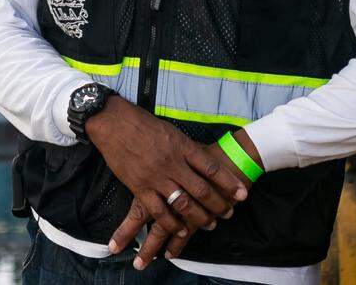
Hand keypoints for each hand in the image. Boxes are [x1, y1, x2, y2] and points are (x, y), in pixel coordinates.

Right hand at [84, 98, 248, 260]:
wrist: (113, 122)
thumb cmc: (142, 124)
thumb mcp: (171, 132)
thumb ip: (186, 148)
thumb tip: (204, 160)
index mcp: (182, 146)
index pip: (211, 168)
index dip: (228, 183)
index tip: (242, 194)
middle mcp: (172, 163)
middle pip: (201, 189)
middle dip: (218, 205)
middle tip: (228, 214)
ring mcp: (156, 177)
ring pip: (183, 204)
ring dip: (199, 218)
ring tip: (209, 225)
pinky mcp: (139, 187)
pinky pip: (159, 211)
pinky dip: (172, 224)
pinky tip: (181, 231)